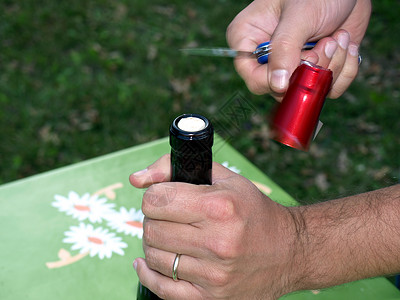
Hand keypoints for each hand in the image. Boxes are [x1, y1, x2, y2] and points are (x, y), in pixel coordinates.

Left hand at [130, 154, 299, 298]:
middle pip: (151, 229)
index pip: (156, 200)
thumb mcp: (224, 179)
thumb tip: (135, 179)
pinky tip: (148, 262)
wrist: (288, 251)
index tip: (162, 197)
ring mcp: (214, 274)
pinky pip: (162, 288)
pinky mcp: (211, 298)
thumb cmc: (253, 211)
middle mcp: (217, 242)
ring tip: (170, 237)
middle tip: (168, 217)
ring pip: (154, 257)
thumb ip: (176, 168)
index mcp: (219, 207)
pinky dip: (148, 273)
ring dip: (154, 244)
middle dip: (153, 219)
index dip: (153, 195)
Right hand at [226, 0, 370, 99]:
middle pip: (282, 89)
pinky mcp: (315, 71)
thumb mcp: (299, 16)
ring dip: (332, 66)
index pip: (253, 77)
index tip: (302, 63)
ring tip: (338, 36)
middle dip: (310, 69)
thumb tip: (277, 86)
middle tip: (326, 42)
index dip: (276, 80)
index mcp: (249, 40)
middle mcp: (267, 58)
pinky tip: (345, 44)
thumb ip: (284, 50)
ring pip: (307, 90)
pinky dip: (345, 70)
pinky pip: (329, 89)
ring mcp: (292, 66)